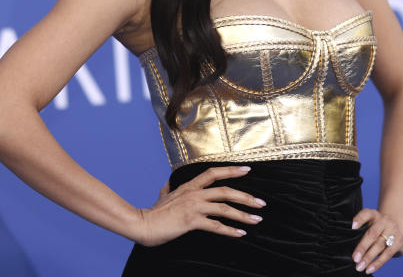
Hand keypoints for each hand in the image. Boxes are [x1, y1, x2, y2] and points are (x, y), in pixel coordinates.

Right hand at [133, 165, 265, 245]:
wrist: (141, 224)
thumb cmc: (152, 212)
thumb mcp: (162, 196)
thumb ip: (168, 189)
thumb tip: (167, 186)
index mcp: (189, 186)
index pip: (213, 173)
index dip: (231, 170)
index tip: (247, 170)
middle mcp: (194, 194)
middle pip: (226, 191)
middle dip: (246, 196)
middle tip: (261, 202)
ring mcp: (193, 207)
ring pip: (224, 208)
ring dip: (243, 214)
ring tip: (256, 219)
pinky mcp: (191, 221)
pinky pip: (215, 226)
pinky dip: (229, 230)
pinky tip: (240, 233)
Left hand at [351, 208, 402, 273]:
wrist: (397, 229)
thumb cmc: (376, 230)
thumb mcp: (369, 225)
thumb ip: (360, 232)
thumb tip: (347, 248)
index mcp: (373, 214)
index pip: (365, 214)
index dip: (359, 220)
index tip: (351, 227)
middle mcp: (384, 220)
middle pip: (372, 233)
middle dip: (362, 247)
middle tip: (355, 258)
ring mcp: (393, 229)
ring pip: (379, 245)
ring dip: (369, 258)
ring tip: (360, 267)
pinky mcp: (399, 240)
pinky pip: (388, 253)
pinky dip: (378, 263)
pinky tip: (369, 269)